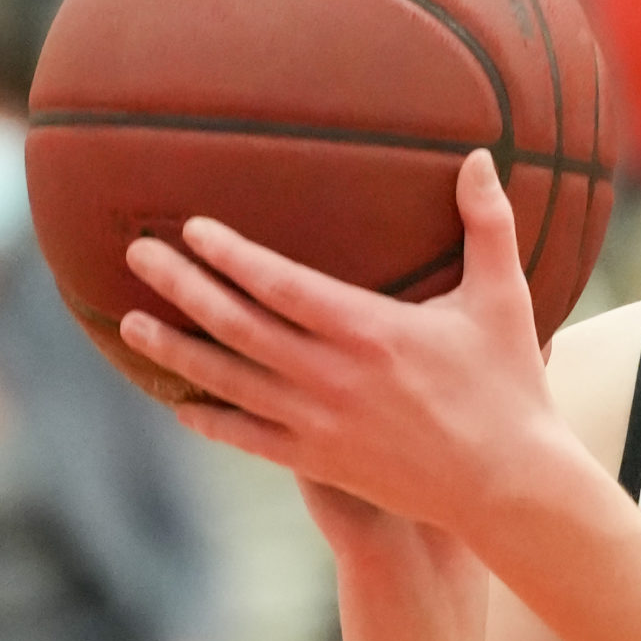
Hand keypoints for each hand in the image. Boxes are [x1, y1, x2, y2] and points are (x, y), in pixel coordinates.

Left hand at [119, 151, 572, 547]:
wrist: (509, 484)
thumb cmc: (510, 386)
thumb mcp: (504, 299)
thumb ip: (488, 225)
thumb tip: (482, 156)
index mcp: (370, 329)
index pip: (280, 283)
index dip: (230, 254)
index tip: (192, 228)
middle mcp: (332, 376)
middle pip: (237, 325)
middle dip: (182, 286)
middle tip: (137, 254)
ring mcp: (320, 423)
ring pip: (230, 381)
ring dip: (177, 350)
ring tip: (130, 323)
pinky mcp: (322, 462)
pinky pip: (250, 438)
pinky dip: (210, 418)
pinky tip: (179, 402)